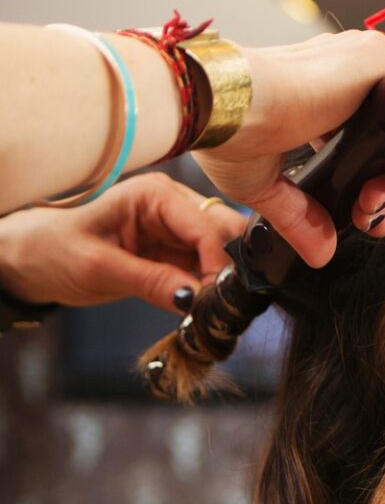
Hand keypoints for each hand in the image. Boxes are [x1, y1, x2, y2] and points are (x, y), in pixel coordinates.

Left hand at [0, 173, 247, 311]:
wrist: (36, 260)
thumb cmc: (55, 252)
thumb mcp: (98, 268)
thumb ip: (149, 281)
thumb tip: (195, 299)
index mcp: (154, 194)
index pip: (206, 227)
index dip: (218, 264)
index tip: (215, 300)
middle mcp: (173, 204)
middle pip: (226, 233)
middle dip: (228, 269)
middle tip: (216, 306)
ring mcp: (179, 226)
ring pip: (226, 251)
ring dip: (222, 280)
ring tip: (206, 308)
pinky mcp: (179, 249)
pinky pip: (210, 267)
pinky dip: (211, 287)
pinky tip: (199, 304)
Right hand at [190, 29, 384, 267]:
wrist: (220, 108)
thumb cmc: (225, 131)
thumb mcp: (266, 185)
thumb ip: (300, 217)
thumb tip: (318, 253)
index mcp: (320, 100)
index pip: (369, 147)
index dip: (374, 188)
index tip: (363, 217)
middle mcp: (346, 78)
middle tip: (366, 213)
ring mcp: (365, 67)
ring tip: (372, 201)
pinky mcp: (379, 62)